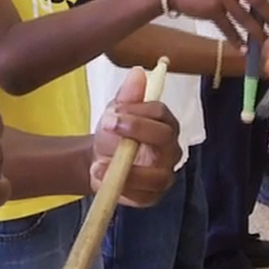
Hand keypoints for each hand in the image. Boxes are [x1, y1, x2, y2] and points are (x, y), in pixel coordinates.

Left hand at [91, 67, 180, 207]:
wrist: (98, 160)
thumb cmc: (114, 133)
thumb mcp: (116, 111)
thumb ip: (127, 95)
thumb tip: (138, 72)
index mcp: (165, 123)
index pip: (160, 113)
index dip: (137, 111)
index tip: (112, 112)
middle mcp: (170, 148)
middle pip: (164, 139)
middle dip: (136, 132)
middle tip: (108, 127)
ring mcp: (164, 174)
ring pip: (156, 175)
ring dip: (127, 171)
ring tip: (99, 166)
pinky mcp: (152, 196)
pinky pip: (143, 196)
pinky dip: (122, 190)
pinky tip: (102, 180)